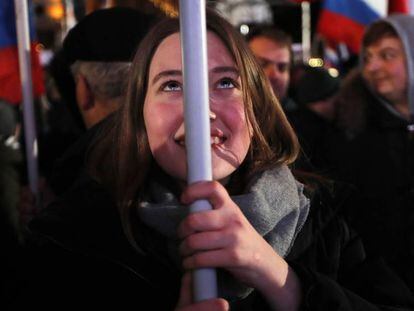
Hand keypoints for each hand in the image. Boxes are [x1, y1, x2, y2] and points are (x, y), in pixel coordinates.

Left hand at [178, 181, 301, 310]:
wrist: (265, 263)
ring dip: (183, 249)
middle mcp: (232, 219)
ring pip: (194, 241)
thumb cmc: (242, 241)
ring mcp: (233, 238)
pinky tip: (190, 263)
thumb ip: (215, 213)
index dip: (193, 190)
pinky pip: (201, 259)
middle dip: (182, 230)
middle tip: (181, 235)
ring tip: (185, 251)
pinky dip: (190, 263)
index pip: (212, 188)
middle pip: (195, 219)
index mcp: (231, 207)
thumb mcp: (233, 220)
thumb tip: (189, 207)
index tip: (184, 200)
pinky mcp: (232, 256)